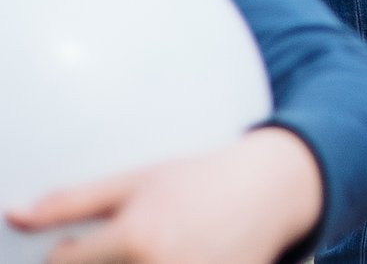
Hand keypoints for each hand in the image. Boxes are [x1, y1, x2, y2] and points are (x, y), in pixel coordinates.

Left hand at [5, 125, 323, 263]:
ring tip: (152, 252)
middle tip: (127, 248)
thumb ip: (71, 202)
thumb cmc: (198, 180)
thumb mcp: (135, 181)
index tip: (78, 244)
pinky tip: (177, 256)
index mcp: (136, 238)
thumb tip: (13, 214)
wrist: (272, 189)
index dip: (62, 255)